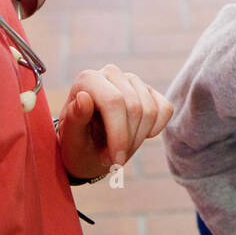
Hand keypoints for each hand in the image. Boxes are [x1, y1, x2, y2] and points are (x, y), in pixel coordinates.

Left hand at [58, 64, 171, 179]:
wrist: (87, 148)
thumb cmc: (75, 143)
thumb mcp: (70, 138)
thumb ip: (74, 119)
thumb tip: (84, 98)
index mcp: (88, 79)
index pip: (114, 101)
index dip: (119, 134)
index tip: (115, 160)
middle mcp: (111, 73)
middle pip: (135, 108)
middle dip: (127, 141)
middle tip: (113, 161)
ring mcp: (132, 80)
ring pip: (151, 111)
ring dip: (138, 139)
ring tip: (119, 152)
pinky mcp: (150, 91)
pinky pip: (165, 109)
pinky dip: (154, 130)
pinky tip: (136, 137)